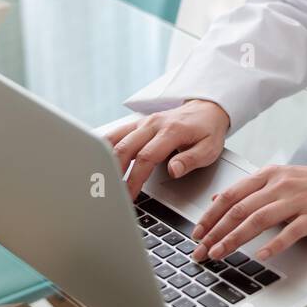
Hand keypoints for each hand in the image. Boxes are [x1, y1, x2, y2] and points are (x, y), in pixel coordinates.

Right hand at [104, 99, 230, 200]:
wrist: (206, 109)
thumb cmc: (208, 131)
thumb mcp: (209, 149)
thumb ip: (190, 160)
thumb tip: (173, 171)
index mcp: (171, 131)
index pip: (146, 157)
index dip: (135, 178)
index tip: (129, 196)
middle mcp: (153, 124)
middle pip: (125, 148)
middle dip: (115, 173)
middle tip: (110, 193)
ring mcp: (143, 123)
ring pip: (115, 139)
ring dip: (104, 160)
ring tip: (99, 180)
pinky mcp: (137, 124)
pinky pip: (116, 133)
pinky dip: (103, 146)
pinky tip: (96, 161)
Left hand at [191, 165, 306, 262]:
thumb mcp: (281, 177)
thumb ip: (250, 187)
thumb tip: (220, 197)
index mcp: (270, 174)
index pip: (232, 194)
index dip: (210, 214)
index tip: (197, 232)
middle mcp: (280, 185)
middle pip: (239, 209)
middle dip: (215, 231)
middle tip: (200, 249)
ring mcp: (297, 200)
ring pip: (258, 220)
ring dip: (234, 238)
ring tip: (219, 253)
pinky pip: (289, 232)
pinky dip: (273, 245)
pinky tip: (261, 256)